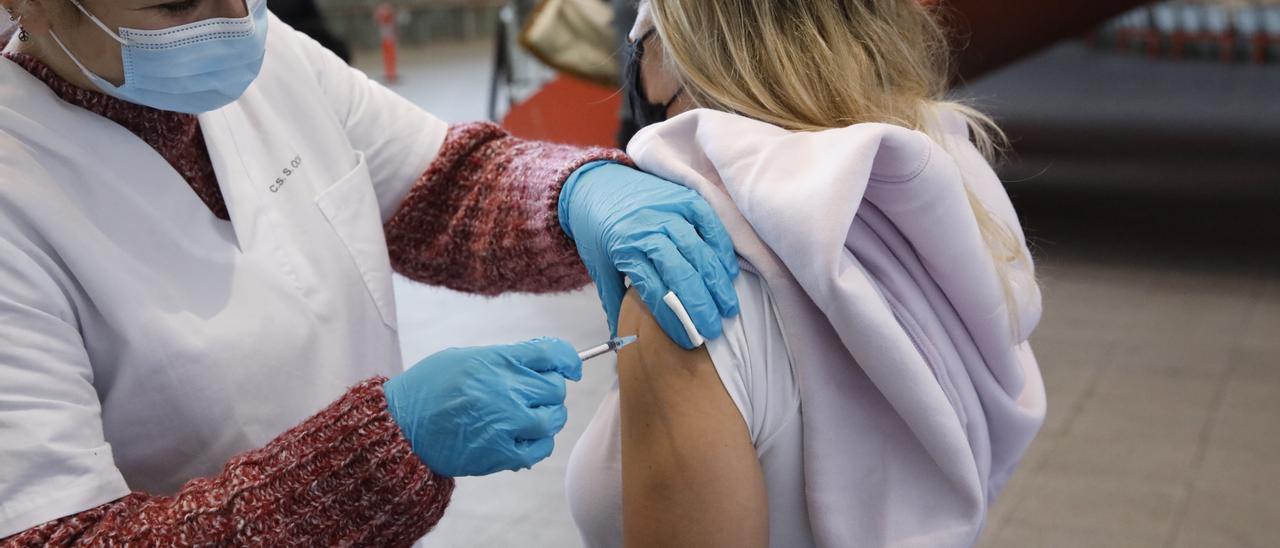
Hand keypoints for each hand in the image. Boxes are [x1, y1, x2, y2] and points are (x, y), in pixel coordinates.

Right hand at [383, 338, 581, 476]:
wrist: (399, 428)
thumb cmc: (427, 389)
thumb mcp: (463, 358)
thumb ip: (503, 359)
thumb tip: (538, 363)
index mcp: (497, 360)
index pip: (552, 353)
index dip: (568, 360)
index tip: (571, 368)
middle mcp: (507, 389)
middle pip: (555, 388)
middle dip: (548, 391)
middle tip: (533, 396)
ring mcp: (506, 422)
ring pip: (554, 418)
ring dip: (547, 417)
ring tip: (529, 418)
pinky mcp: (501, 453)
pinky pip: (542, 448)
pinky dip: (539, 443)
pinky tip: (525, 439)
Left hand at [559, 162, 739, 348]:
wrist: (596, 185)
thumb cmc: (598, 230)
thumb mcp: (598, 266)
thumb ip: (614, 301)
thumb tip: (623, 341)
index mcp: (625, 250)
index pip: (656, 292)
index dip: (675, 319)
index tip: (690, 340)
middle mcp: (648, 229)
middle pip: (682, 274)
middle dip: (702, 306)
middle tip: (714, 329)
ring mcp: (668, 211)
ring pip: (699, 251)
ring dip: (717, 283)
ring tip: (728, 307)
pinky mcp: (684, 197)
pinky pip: (710, 224)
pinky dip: (722, 249)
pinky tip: (728, 272)